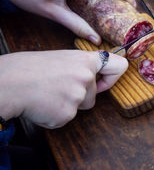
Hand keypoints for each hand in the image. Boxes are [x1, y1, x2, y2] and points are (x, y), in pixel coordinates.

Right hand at [0, 50, 127, 128]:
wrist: (9, 83)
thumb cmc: (30, 68)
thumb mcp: (62, 58)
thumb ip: (82, 67)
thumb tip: (93, 76)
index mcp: (86, 60)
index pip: (119, 65)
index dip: (113, 76)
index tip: (104, 81)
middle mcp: (87, 77)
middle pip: (94, 96)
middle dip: (79, 96)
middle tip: (57, 87)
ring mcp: (78, 96)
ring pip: (80, 107)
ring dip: (67, 105)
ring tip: (48, 94)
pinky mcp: (67, 114)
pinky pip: (66, 118)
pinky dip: (55, 115)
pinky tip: (43, 104)